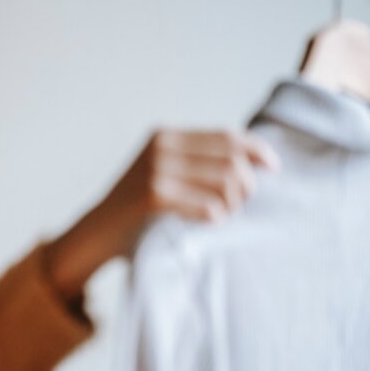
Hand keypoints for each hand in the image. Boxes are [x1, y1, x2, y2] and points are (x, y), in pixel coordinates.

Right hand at [108, 128, 280, 225]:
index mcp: (165, 135)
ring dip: (233, 203)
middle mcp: (161, 146)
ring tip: (220, 215)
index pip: (226, 135)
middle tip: (237, 205)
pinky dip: (214, 218)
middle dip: (246, 185)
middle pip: (232, 158)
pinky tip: (203, 222)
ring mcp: (156, 169)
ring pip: (226, 181)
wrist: (96, 235)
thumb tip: (253, 161)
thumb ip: (196, 162)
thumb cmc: (135, 211)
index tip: (273, 167)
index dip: (256, 149)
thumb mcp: (164, 174)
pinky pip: (209, 206)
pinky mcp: (154, 195)